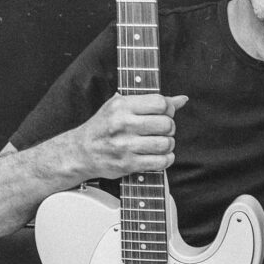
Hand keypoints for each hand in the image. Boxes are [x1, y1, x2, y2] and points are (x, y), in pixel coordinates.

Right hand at [73, 92, 187, 176]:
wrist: (81, 151)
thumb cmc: (104, 126)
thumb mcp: (121, 106)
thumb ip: (152, 102)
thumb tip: (181, 99)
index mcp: (122, 106)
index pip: (160, 103)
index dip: (169, 108)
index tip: (165, 113)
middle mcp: (123, 124)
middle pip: (166, 124)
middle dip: (170, 127)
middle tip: (163, 130)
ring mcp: (125, 145)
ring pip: (166, 144)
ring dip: (169, 144)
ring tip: (161, 143)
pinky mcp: (128, 164)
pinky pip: (160, 162)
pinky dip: (166, 159)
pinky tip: (160, 155)